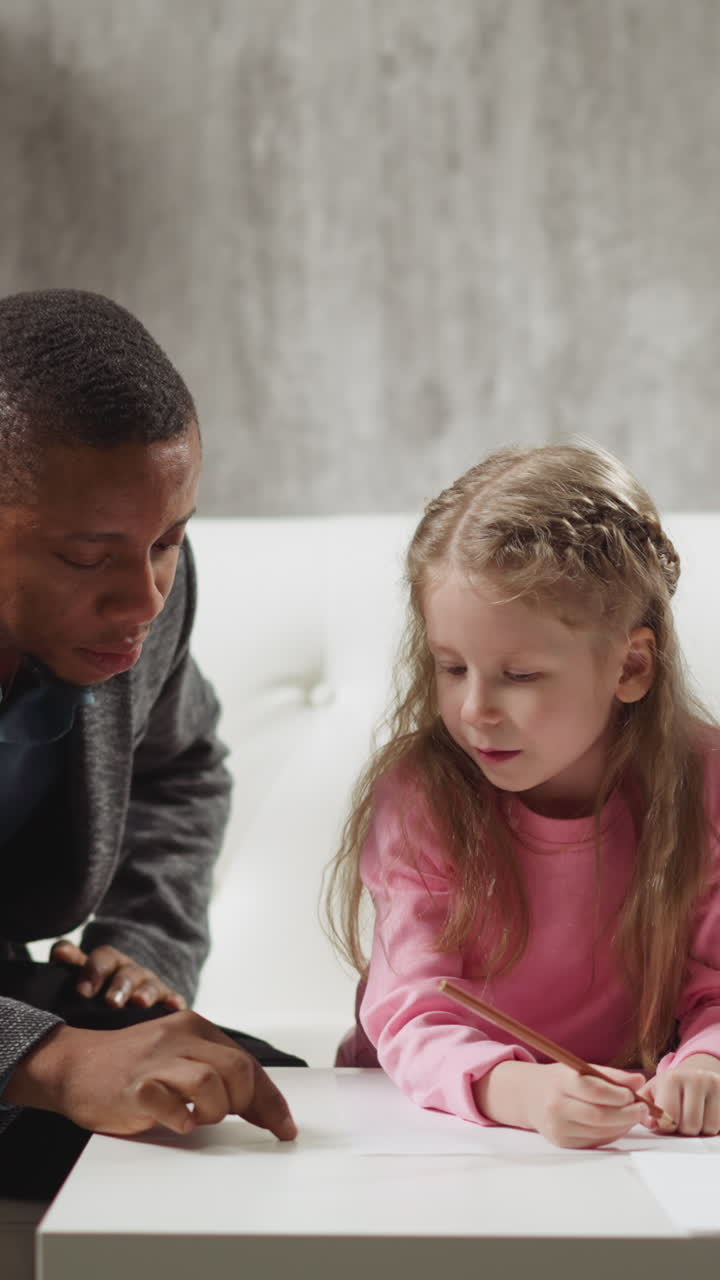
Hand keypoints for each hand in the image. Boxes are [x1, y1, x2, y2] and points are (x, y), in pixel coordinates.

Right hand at [5, 1010, 297, 1140]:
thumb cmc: (133, 1067)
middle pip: (237, 1070)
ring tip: (196, 1118)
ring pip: (211, 1083)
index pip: (247, 1063)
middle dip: (246, 1104)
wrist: (74, 1065)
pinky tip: (176, 1122)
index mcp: (195, 1028)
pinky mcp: (134, 1086)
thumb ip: (216, 1072)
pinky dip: (180, 1121)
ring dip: (213, 1111)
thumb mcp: (179, 1056)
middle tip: (232, 1120)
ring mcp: (156, 1061)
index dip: (270, 1100)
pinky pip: (170, 1106)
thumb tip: (263, 1106)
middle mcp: (179, 1037)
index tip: (284, 1127)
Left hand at [50, 939, 186, 1009]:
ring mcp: (151, 987)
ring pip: (151, 986)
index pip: (104, 958)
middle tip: (112, 1001)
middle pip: (129, 974)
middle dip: (121, 986)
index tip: (83, 992)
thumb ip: (71, 963)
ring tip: (139, 1003)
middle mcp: (133, 972)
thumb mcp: (82, 975)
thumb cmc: (98, 991)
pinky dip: (174, 1003)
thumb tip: (61, 952)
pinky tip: (174, 1008)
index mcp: (111, 963)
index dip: (94, 971)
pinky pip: (173, 1001)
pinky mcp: (167, 1002)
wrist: (126, 1001)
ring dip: (146, 993)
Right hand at [474, 1060, 648, 1148]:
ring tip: (633, 1116)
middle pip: (599, 1116)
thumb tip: (639, 1081)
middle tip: (642, 1109)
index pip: (594, 1090)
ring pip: (600, 1131)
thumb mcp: (580, 1069)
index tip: (634, 1093)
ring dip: (622, 1125)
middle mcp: (557, 1106)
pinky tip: (618, 1124)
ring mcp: (559, 1127)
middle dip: (627, 1114)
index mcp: (561, 1082)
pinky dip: (611, 1134)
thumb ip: (611, 1075)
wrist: (529, 1097)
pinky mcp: (563, 1142)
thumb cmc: (560, 1080)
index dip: (618, 1094)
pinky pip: (595, 1141)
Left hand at [639, 1053, 719, 1135]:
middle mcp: (696, 1078)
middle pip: (691, 1126)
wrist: (694, 1073)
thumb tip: (651, 1122)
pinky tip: (708, 1114)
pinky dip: (714, 1126)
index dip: (668, 1125)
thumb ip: (644, 1108)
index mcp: (672, 1078)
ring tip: (696, 1116)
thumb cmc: (670, 1088)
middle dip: (685, 1129)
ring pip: (710, 1128)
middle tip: (682, 1118)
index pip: (670, 1117)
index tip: (667, 1120)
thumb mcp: (651, 1093)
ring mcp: (715, 1084)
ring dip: (702, 1129)